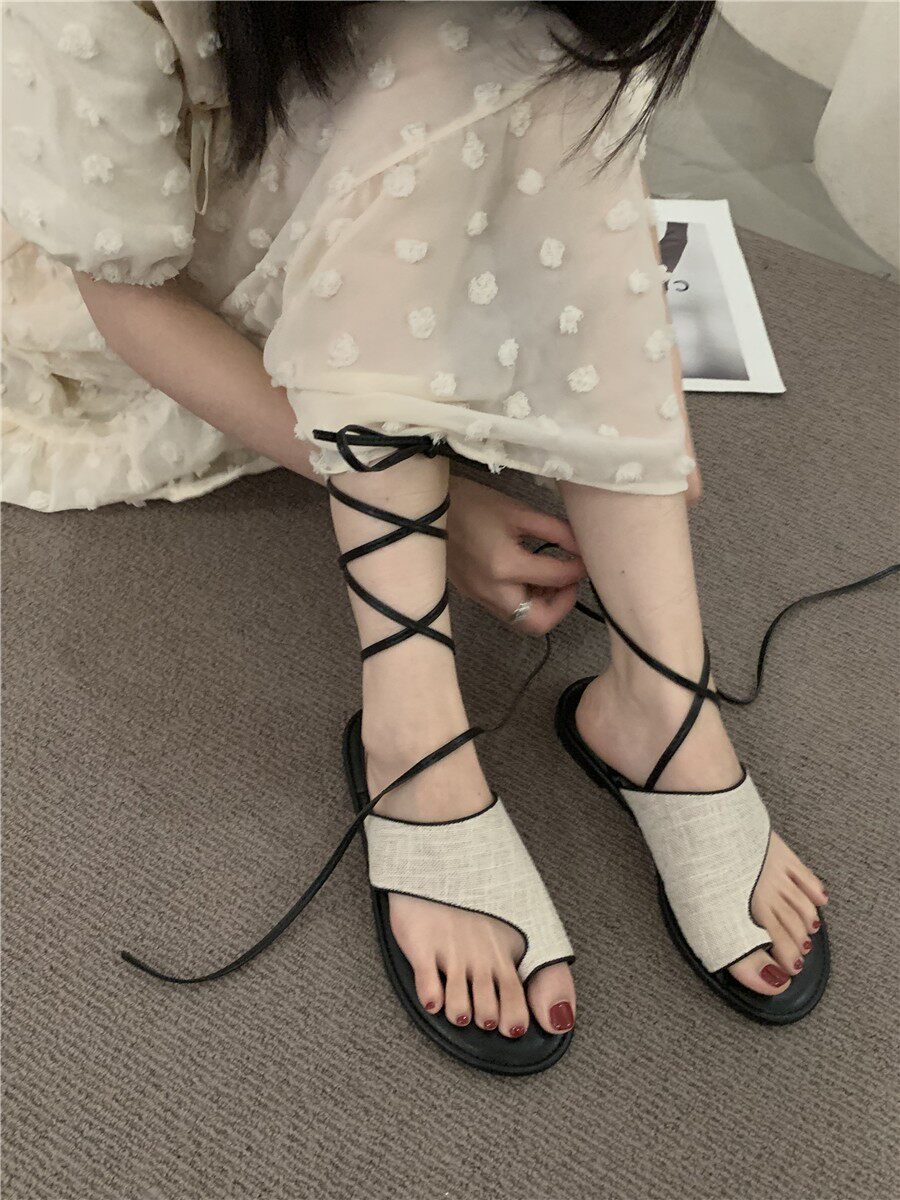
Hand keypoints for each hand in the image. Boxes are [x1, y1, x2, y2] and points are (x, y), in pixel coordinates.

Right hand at [446, 475, 586, 634]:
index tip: (586, 559)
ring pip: (521, 622)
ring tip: (550, 578)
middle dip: (562, 605)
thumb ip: (556, 531)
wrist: (427, 508)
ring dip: (543, 606)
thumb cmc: (473, 502)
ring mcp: (479, 597)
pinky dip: (524, 601)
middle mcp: (491, 590)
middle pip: (538, 623)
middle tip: (569, 581)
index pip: (557, 578)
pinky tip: (528, 577)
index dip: (580, 569)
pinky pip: (505, 611)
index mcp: (505, 565)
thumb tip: (583, 548)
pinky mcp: (472, 596)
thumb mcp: (519, 511)